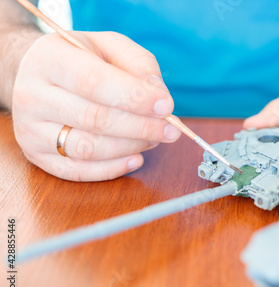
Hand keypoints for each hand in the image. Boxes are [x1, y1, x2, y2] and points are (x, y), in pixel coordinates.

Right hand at [12, 31, 180, 180]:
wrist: (35, 75)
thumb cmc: (82, 60)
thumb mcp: (110, 46)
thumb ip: (138, 64)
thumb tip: (160, 96)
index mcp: (50, 59)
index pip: (94, 81)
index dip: (135, 97)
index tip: (167, 106)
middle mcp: (32, 95)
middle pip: (95, 119)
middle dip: (142, 127)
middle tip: (171, 130)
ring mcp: (30, 129)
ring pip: (88, 148)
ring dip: (131, 147)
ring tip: (154, 138)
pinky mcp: (36, 155)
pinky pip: (78, 171)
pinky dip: (113, 169)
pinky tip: (136, 158)